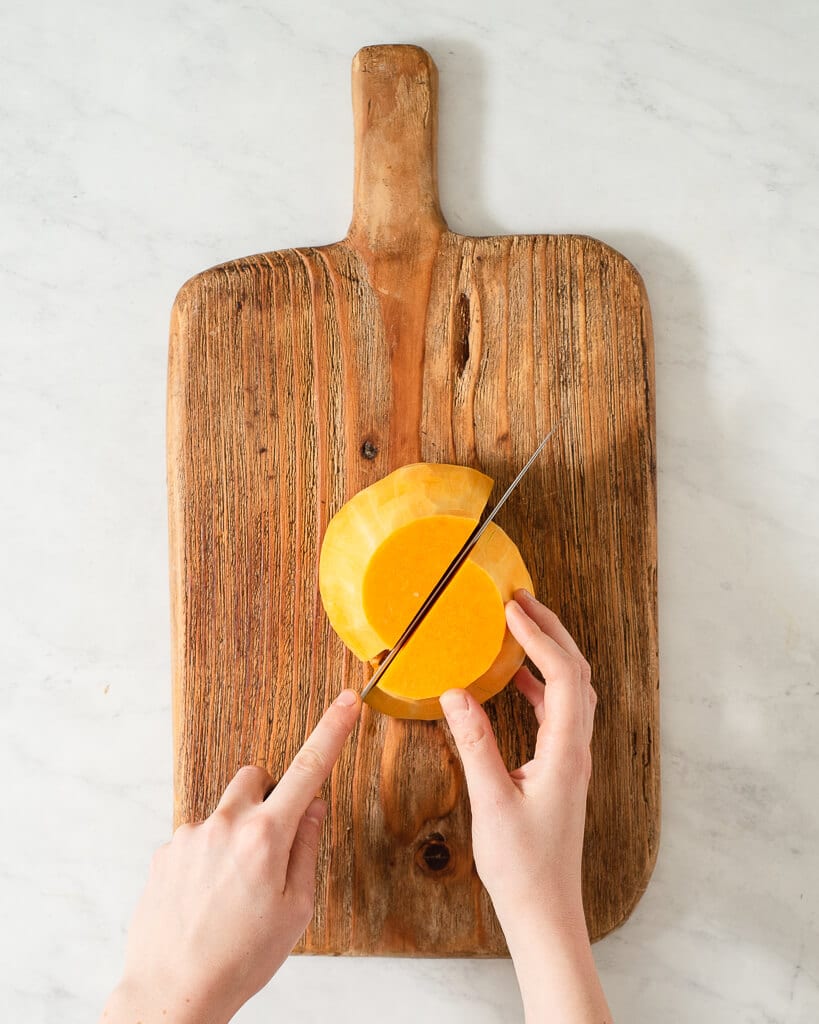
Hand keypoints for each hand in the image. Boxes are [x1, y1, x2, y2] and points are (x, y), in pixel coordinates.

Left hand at [100, 688, 360, 1023]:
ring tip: (231, 890)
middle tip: (269, 845)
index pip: (308, 770)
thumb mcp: (295, 910)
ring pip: (224, 812)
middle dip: (267, 797)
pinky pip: (196, 837)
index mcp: (266, 838)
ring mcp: (190, 835)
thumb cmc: (240, 960)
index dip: (332, 731)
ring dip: (234, 833)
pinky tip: (206, 898)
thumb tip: (313, 807)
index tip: (347, 702)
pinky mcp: (165, 850)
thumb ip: (306, 849)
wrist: (172, 993)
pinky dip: (207, 857)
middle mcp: (225, 824)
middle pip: (255, 777)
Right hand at [439, 590, 609, 1023]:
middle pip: (576, 674)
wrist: (545, 910)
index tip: (511, 610)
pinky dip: (539, 684)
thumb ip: (475, 744)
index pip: (563, 677)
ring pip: (571, 690)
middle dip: (552, 631)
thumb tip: (457, 693)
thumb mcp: (491, 802)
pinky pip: (556, 711)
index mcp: (565, 753)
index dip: (540, 637)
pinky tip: (515, 680)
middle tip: (521, 601)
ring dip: (549, 653)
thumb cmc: (522, 867)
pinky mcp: (559, 768)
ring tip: (519, 628)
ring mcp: (571, 758)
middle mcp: (576, 749)